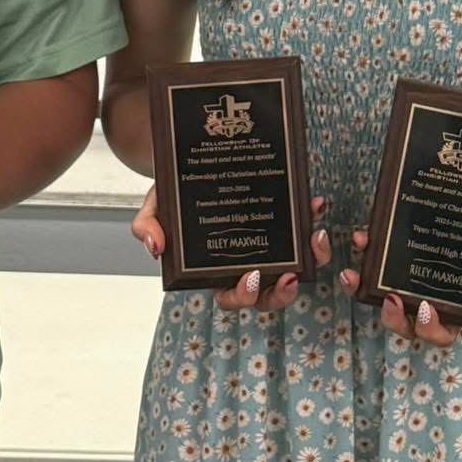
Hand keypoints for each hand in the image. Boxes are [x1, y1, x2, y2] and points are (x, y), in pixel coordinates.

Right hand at [131, 186, 329, 313]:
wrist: (190, 164)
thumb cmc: (174, 194)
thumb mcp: (155, 207)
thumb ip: (147, 225)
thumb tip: (154, 248)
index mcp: (213, 271)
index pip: (228, 297)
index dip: (242, 296)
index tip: (251, 278)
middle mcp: (244, 265)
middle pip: (267, 297)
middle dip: (281, 294)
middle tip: (287, 277)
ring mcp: (268, 248)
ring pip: (296, 270)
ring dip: (311, 262)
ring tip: (314, 240)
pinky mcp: (285, 227)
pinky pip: (305, 237)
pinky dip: (313, 225)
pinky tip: (315, 205)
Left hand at [339, 228, 461, 344]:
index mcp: (461, 309)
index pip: (442, 332)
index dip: (430, 329)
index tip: (424, 309)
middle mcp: (432, 296)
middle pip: (405, 323)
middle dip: (391, 319)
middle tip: (388, 299)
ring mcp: (411, 275)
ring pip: (380, 294)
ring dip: (362, 289)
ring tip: (355, 274)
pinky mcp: (397, 249)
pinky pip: (373, 258)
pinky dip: (364, 251)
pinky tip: (362, 237)